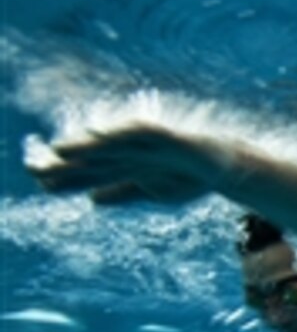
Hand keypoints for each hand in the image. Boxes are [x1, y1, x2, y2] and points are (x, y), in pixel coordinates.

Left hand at [27, 121, 228, 206]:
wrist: (225, 168)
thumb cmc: (189, 177)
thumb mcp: (152, 191)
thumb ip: (122, 192)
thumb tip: (92, 198)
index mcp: (127, 165)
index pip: (92, 171)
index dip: (67, 176)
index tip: (41, 183)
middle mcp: (132, 152)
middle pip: (95, 157)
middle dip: (68, 163)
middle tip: (36, 168)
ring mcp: (148, 144)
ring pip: (111, 145)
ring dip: (86, 147)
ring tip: (59, 151)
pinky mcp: (165, 136)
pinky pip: (138, 133)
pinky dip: (118, 134)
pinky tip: (97, 137)